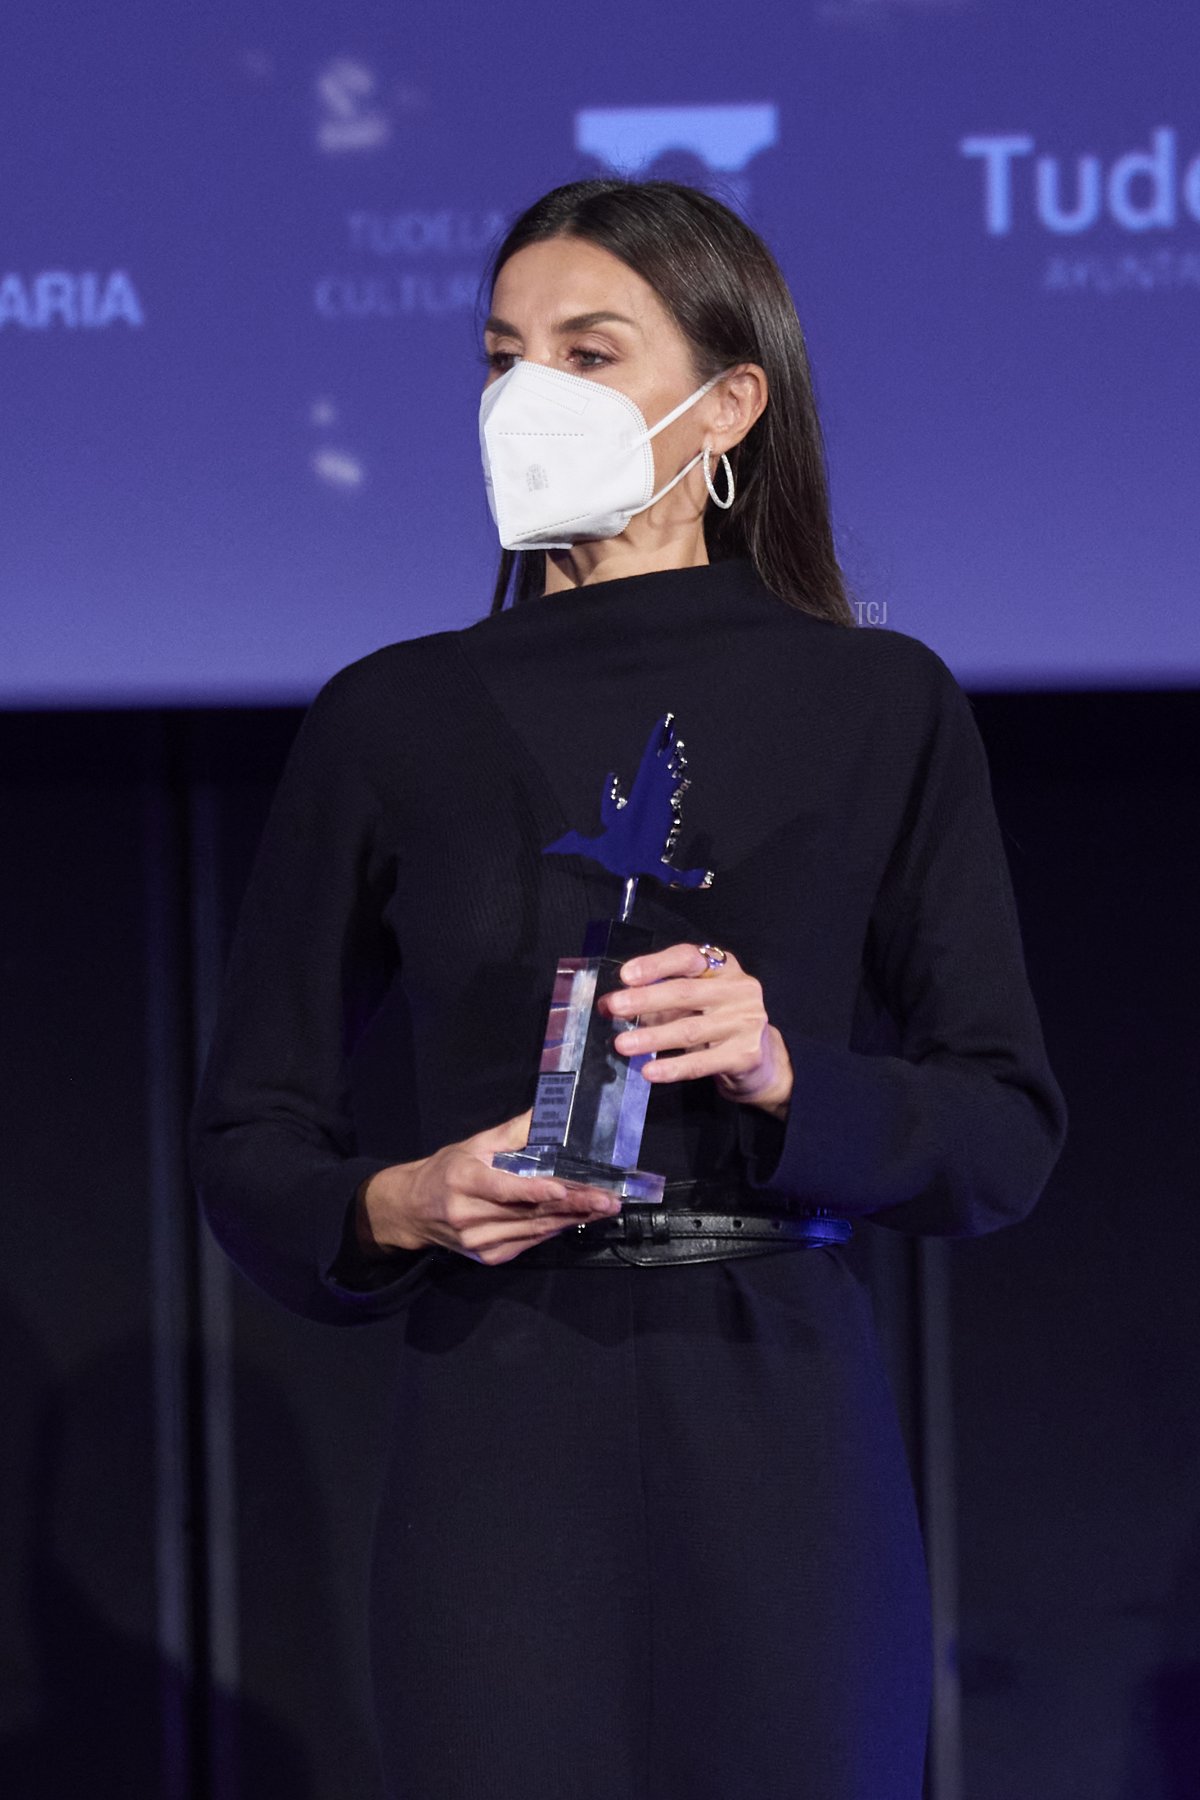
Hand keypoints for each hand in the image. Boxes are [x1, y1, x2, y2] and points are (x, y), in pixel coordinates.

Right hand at [354, 1109, 620, 1266]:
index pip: (503, 1188)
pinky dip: (554, 1230)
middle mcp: (469, 1215)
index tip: (563, 1188)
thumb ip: (512, 1133)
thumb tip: (548, 1113)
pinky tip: (577, 1220)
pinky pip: (529, 1242)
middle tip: (607, 1200)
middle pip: (528, 1212)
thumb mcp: (473, 1144)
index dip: (534, 1190)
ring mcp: (478, 1241)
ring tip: (602, 1209)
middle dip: (572, 1206)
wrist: (413, 1209)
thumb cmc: (446, 1170)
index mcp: (463, 1180)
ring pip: (533, 1230)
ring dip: (571, 1220)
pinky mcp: (488, 1256)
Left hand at [598, 942, 793, 1117]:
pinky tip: (649, 1071)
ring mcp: (746, 1022)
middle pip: (686, 992)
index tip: (626, 975)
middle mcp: (739, 990)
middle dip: (645, 1000)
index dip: (656, 965)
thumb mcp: (691, 1004)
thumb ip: (655, 999)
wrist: (761, 1060)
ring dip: (652, 1037)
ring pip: (690, 1029)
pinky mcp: (746, 1055)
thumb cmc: (716, 1022)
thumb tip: (608, 1005)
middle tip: (614, 1008)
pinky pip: (701, 1063)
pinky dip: (672, 1067)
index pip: (688, 958)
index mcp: (723, 968)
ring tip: (622, 1044)